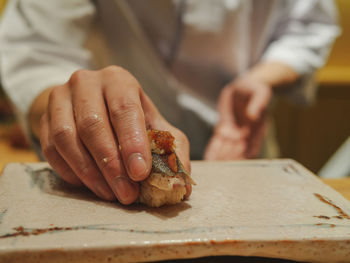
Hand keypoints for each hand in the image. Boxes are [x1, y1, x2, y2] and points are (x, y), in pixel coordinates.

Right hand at [37, 66, 190, 203]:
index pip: (125, 109)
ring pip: (67, 138)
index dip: (132, 142)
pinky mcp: (45, 118)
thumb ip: (171, 150)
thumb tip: (181, 186)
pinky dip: (70, 171)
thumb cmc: (129, 117)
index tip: (140, 173)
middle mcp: (87, 83)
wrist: (91, 103)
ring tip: (110, 194)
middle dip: (111, 165)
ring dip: (89, 172)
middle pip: (93, 125)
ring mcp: (61, 98)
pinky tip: (90, 184)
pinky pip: (51, 148)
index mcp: (119, 80)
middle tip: (127, 194)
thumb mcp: (156, 126)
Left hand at [204, 74, 271, 159]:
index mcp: (258, 129)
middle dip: (229, 157)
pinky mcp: (224, 128)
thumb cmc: (255, 88)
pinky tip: (208, 158)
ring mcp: (234, 132)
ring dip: (220, 156)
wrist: (243, 86)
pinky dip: (213, 150)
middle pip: (238, 151)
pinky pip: (218, 141)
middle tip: (219, 161)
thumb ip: (258, 103)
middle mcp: (247, 134)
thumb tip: (253, 115)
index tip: (235, 157)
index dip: (244, 154)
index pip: (252, 147)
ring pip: (227, 149)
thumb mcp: (260, 92)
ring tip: (212, 162)